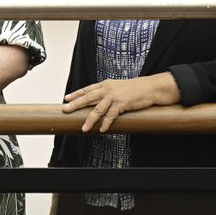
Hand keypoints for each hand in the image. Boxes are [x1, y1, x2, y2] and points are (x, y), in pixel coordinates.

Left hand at [62, 73, 177, 132]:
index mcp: (105, 85)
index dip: (76, 94)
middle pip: (88, 97)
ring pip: (98, 109)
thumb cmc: (134, 89)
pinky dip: (106, 123)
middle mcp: (107, 89)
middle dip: (76, 104)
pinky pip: (111, 115)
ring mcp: (114, 96)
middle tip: (66, 109)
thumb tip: (97, 101)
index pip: (87, 89)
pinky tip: (102, 129)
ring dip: (90, 120)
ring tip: (84, 128)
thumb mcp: (117, 87)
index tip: (66, 98)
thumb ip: (107, 93)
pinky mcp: (122, 104)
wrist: (149, 88)